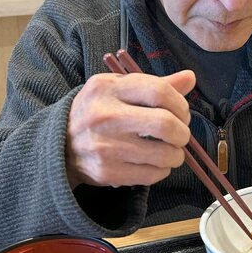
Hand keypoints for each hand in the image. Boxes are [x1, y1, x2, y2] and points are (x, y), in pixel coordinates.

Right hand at [65, 69, 195, 188]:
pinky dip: (162, 170)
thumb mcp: (118, 90)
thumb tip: (190, 78)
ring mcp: (104, 147)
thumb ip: (155, 84)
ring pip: (163, 154)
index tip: (183, 113)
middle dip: (183, 133)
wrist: (61, 144)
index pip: (159, 91)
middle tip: (181, 135)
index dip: (181, 104)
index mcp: (107, 88)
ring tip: (171, 151)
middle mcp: (104, 116)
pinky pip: (152, 175)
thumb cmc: (97, 112)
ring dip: (176, 155)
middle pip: (165, 124)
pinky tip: (155, 163)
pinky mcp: (106, 172)